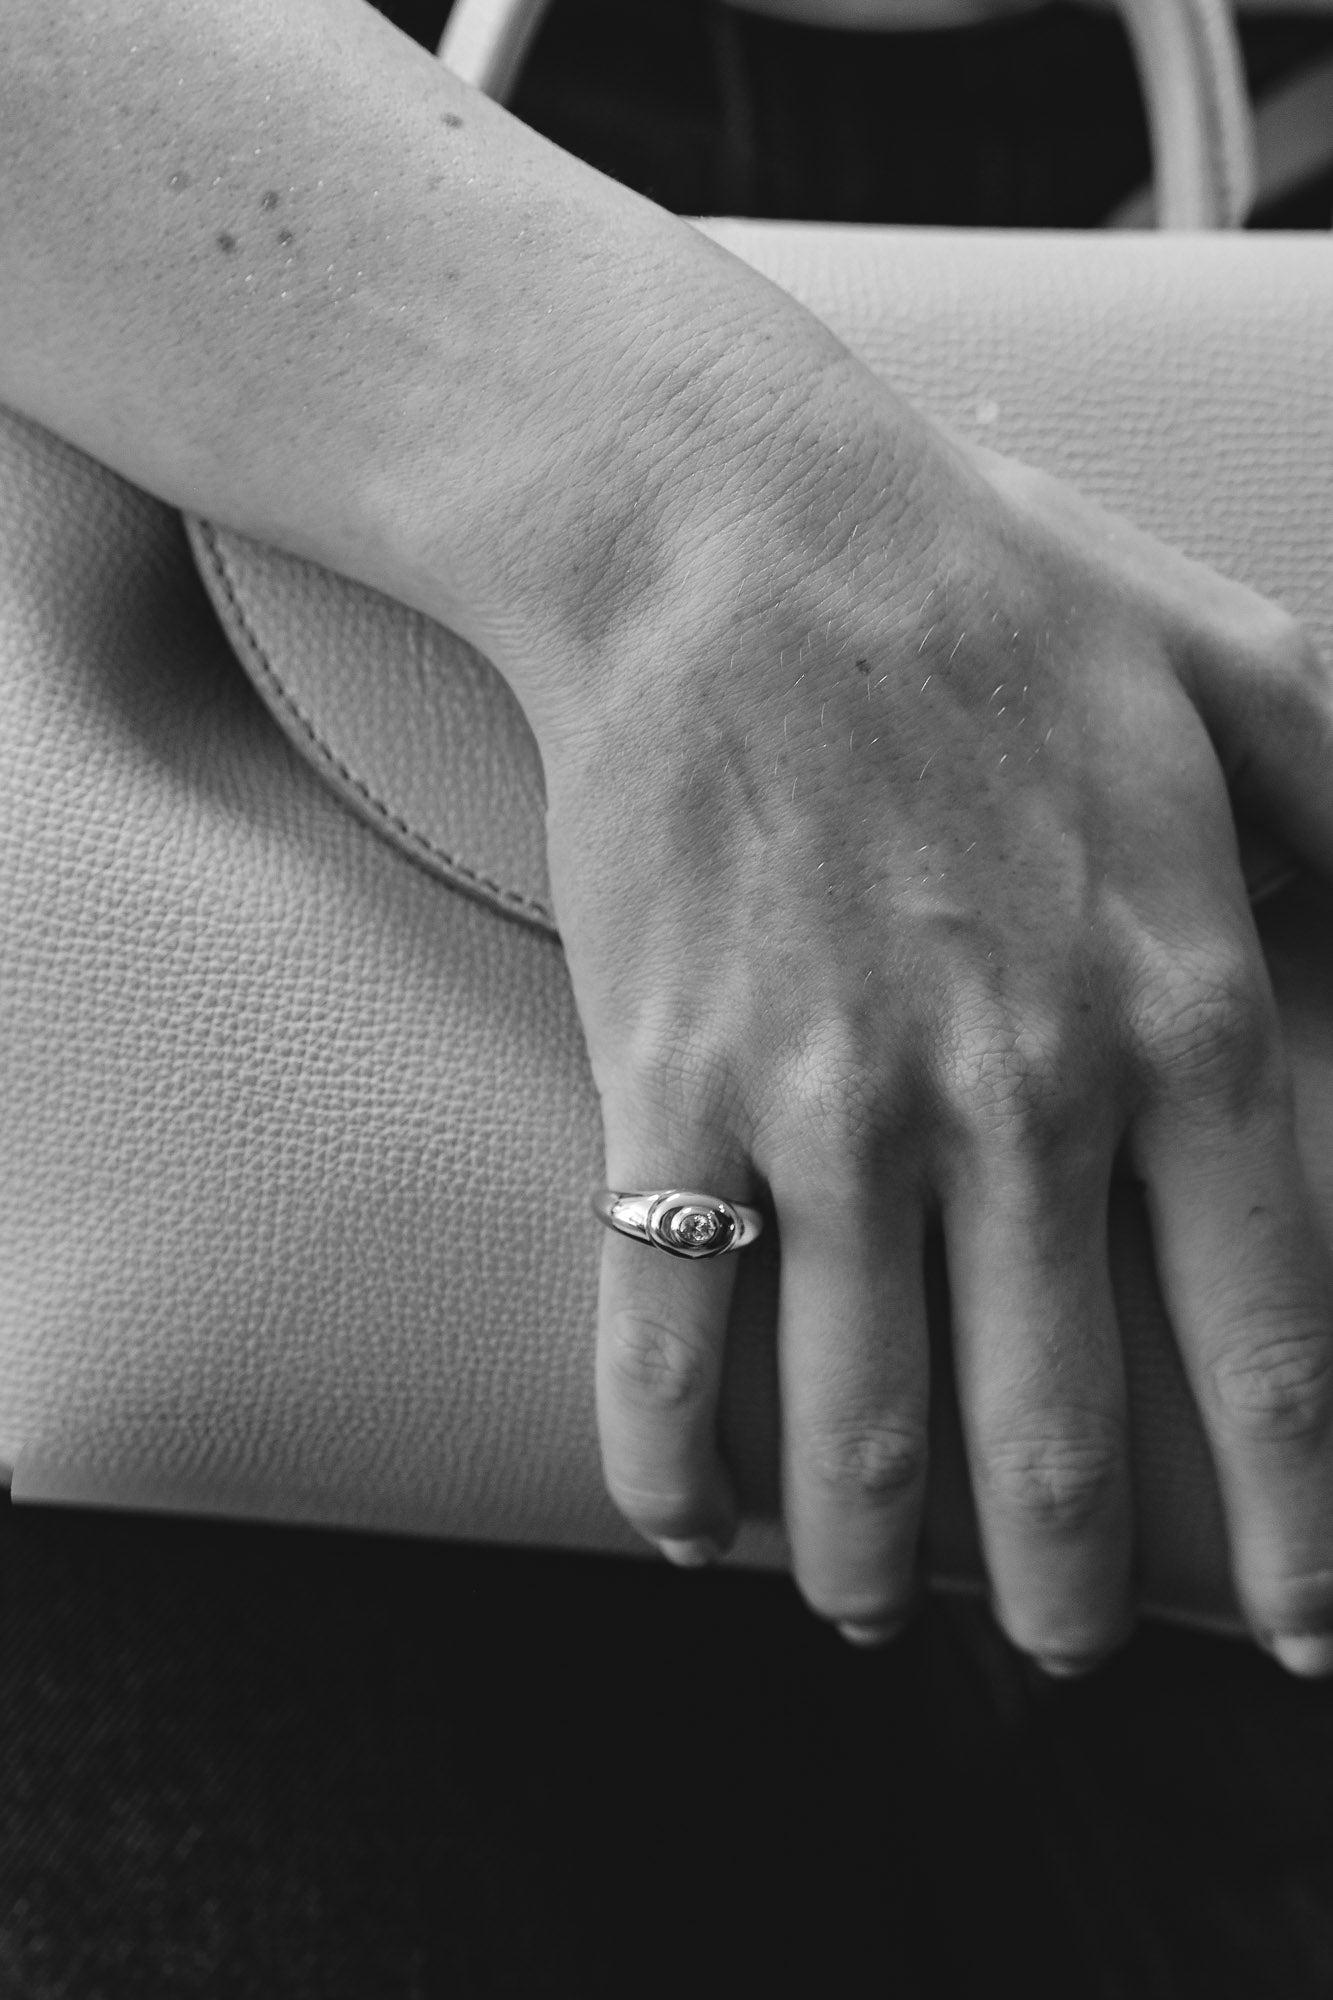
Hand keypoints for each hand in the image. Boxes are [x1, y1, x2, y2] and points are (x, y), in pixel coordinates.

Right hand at [514, 332, 1332, 1674]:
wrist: (727, 528)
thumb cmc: (984, 589)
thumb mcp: (1240, 670)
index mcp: (1181, 1004)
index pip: (1269, 1341)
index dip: (1296, 1519)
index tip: (1297, 1628)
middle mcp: (1021, 1089)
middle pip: (1054, 1435)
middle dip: (1067, 1588)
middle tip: (1063, 1643)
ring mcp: (833, 1102)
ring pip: (858, 1426)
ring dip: (869, 1561)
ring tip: (871, 1606)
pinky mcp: (670, 1086)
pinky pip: (663, 1333)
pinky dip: (669, 1463)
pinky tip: (690, 1523)